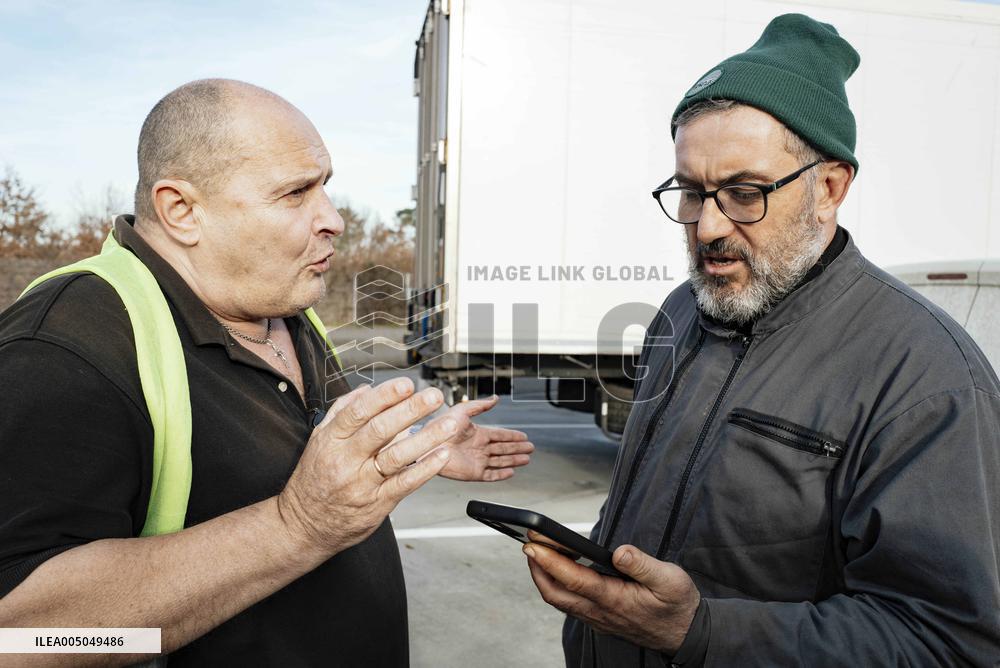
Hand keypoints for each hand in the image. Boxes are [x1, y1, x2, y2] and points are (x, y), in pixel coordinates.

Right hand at [277, 378, 456, 555]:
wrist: (304, 526)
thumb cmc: (314, 481)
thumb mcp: (318, 442)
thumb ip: (341, 413)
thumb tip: (365, 389)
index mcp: (331, 440)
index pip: (358, 412)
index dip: (384, 396)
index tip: (406, 384)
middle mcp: (346, 460)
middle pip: (380, 430)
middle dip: (410, 410)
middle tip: (434, 396)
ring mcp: (362, 483)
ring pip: (396, 456)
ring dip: (426, 438)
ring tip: (449, 423)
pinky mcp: (377, 503)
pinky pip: (404, 484)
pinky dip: (425, 469)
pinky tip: (441, 455)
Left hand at [435, 395, 534, 481]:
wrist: (428, 444)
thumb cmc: (440, 426)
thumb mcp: (463, 410)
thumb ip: (480, 405)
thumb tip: (495, 398)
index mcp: (477, 433)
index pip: (500, 435)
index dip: (513, 436)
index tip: (524, 436)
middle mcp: (478, 447)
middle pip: (503, 448)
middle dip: (517, 448)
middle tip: (530, 448)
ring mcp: (476, 461)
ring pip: (500, 462)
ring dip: (513, 460)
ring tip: (526, 459)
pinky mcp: (472, 473)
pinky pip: (490, 475)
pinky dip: (501, 474)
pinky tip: (510, 472)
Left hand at [523, 541, 699, 653]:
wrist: (684, 634)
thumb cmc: (677, 606)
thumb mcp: (670, 580)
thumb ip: (643, 564)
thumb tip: (619, 552)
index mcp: (614, 600)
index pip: (572, 579)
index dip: (549, 560)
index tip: (533, 543)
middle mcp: (600, 612)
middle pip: (554, 592)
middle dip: (536, 567)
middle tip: (529, 543)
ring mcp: (597, 617)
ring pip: (559, 599)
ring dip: (544, 576)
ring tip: (539, 552)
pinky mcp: (598, 618)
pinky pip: (569, 603)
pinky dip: (557, 584)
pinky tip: (560, 568)